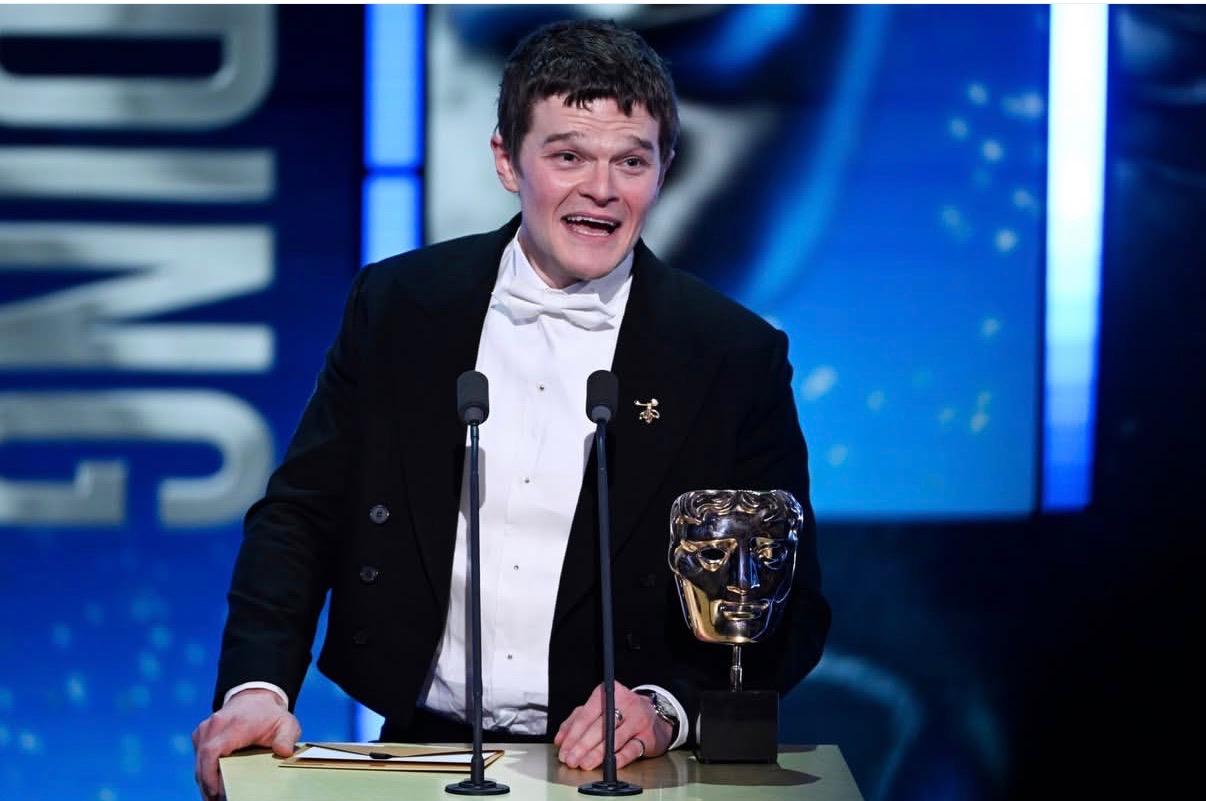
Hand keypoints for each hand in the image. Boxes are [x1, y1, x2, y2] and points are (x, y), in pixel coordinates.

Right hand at [192, 688, 300, 800]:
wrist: (256, 697)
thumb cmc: (271, 715)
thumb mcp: (286, 724)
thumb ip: (286, 738)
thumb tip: (283, 752)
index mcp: (234, 724)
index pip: (212, 751)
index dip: (210, 774)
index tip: (216, 792)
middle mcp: (214, 725)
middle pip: (202, 761)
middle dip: (207, 785)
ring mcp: (205, 729)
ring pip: (199, 761)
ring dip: (205, 781)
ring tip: (216, 798)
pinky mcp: (201, 735)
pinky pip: (199, 758)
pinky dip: (205, 772)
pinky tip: (215, 786)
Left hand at [553, 682, 673, 769]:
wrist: (656, 717)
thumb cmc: (623, 712)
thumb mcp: (599, 710)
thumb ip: (577, 720)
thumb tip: (561, 739)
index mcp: (610, 692)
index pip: (587, 714)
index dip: (573, 734)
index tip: (564, 749)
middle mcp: (626, 703)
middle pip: (600, 727)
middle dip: (582, 746)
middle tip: (571, 759)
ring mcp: (638, 720)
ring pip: (614, 738)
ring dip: (597, 754)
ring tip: (585, 763)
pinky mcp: (648, 736)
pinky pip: (632, 749)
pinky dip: (619, 758)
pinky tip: (609, 764)